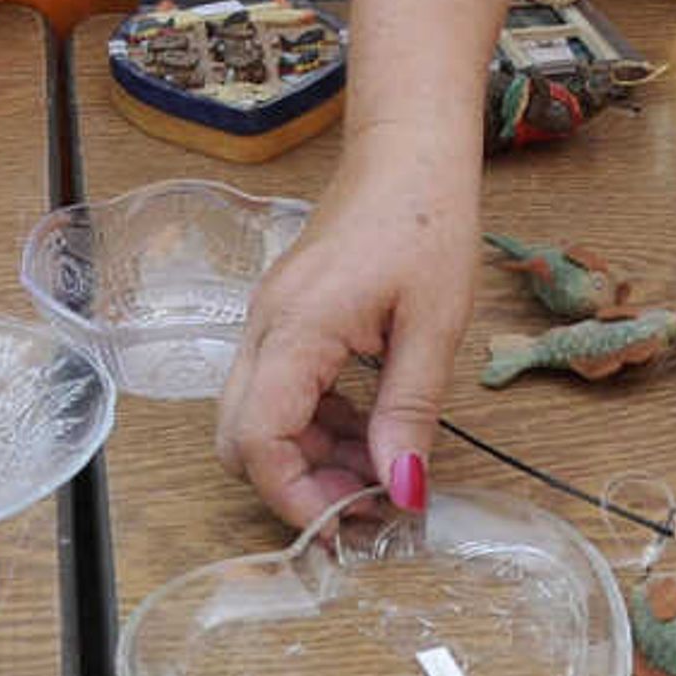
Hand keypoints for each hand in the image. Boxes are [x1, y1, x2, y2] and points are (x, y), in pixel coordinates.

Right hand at [215, 149, 480, 528]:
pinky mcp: (286, 319)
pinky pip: (280, 393)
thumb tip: (403, 491)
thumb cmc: (424, 219)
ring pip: (259, 421)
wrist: (408, 151)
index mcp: (296, 328)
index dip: (298, 498)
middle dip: (298, 486)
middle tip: (368, 505)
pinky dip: (317, 425)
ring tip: (384, 470)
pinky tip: (373, 428)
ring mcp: (270, 323)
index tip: (353, 524)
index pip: (259, 442)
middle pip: (242, 440)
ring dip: (312, 459)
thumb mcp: (434, 323)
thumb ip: (410, 411)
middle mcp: (266, 329)